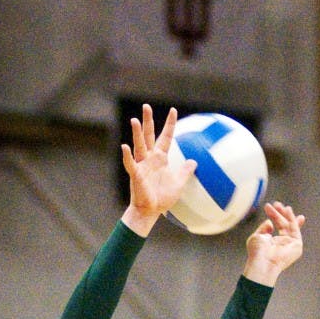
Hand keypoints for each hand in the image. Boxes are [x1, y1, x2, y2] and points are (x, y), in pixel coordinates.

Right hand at [121, 104, 196, 235]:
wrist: (150, 212)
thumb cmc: (162, 199)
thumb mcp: (178, 184)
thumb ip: (185, 171)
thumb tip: (194, 161)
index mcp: (160, 158)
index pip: (165, 137)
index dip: (169, 124)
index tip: (173, 110)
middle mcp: (149, 158)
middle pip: (148, 135)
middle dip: (147, 121)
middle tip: (146, 106)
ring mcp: (141, 165)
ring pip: (138, 145)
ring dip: (136, 133)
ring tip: (135, 120)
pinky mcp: (135, 175)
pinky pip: (131, 163)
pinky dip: (127, 156)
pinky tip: (125, 147)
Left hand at [242, 202, 304, 286]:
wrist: (263, 262)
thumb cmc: (257, 253)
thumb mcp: (257, 237)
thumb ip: (263, 228)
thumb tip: (269, 223)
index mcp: (274, 243)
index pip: (278, 227)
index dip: (276, 216)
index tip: (269, 207)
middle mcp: (283, 244)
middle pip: (285, 225)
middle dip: (281, 214)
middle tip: (276, 203)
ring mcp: (290, 245)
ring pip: (291, 226)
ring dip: (287, 214)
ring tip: (281, 205)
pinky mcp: (296, 245)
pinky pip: (295, 229)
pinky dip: (293, 219)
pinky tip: (288, 209)